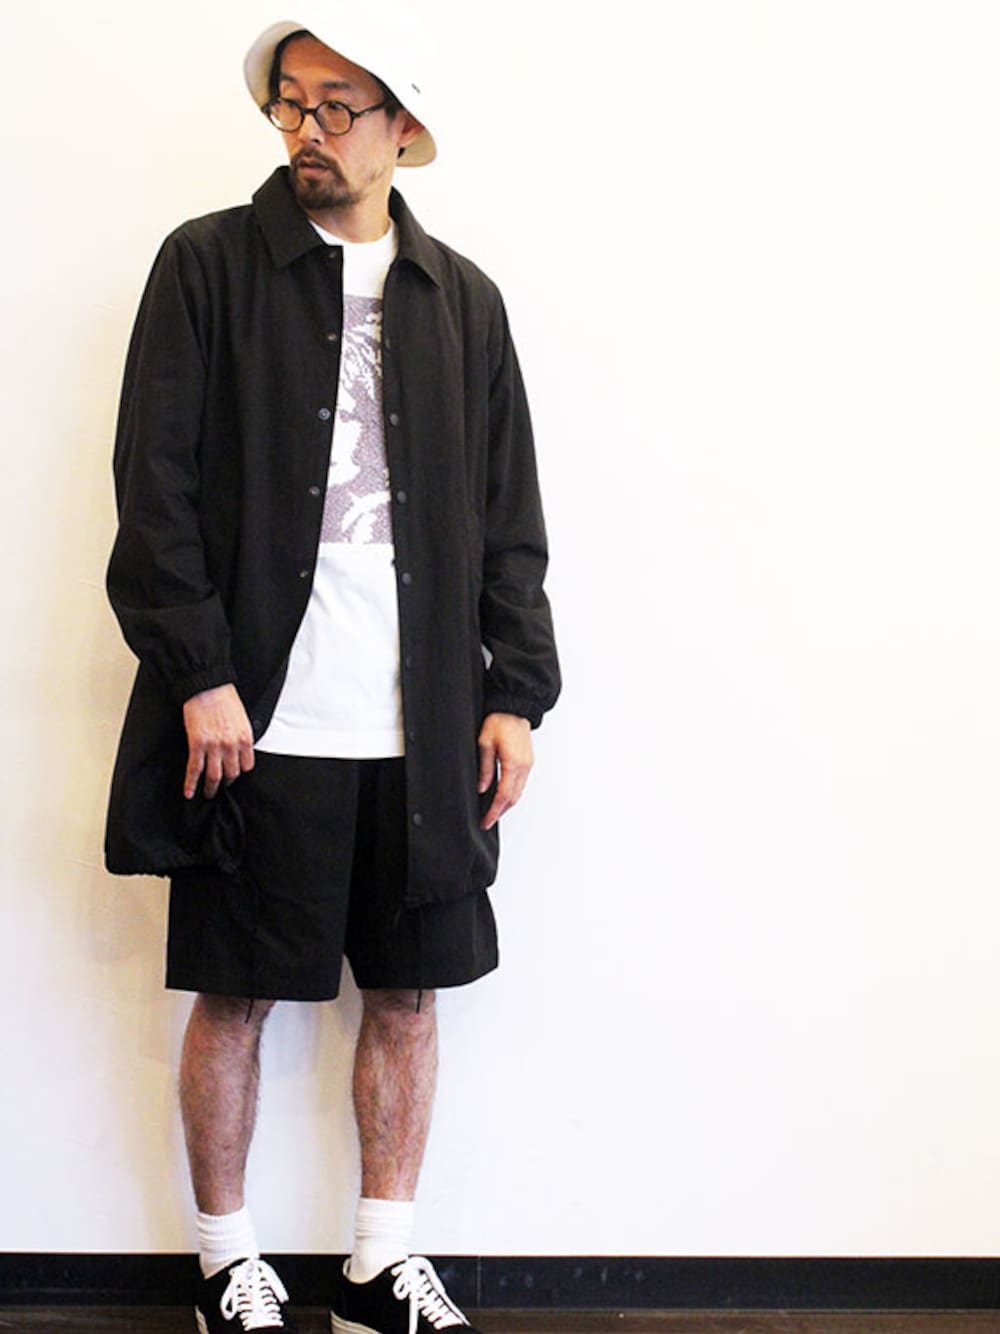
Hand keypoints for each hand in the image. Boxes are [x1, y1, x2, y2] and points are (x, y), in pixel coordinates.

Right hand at [181, 684, 254, 799]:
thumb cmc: (224, 698)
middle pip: (231, 774)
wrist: (207, 686)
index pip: (247, 766)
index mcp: (245, 738)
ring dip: (210, 788)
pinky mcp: (197, 745)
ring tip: (207, 793)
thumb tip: (239, 748)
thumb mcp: (242, 718)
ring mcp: (214, 747)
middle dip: (226, 783)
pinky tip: (189, 792)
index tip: (234, 774)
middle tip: (221, 787)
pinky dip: (191, 784)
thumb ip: (241, 735)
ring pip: (214, 777)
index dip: (240, 771)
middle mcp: (231, 745)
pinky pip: (194, 770)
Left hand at [477, 712, 532, 830]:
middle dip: (501, 812)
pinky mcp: (528, 761)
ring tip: (494, 812)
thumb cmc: (499, 721)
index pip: (503, 795)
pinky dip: (513, 793)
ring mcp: (528, 764)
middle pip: (513, 798)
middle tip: (488, 821)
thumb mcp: (485, 743)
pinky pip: (521, 783)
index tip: (486, 821)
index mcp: (513, 763)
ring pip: (519, 792)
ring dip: (507, 804)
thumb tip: (482, 788)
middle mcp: (524, 766)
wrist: (514, 707)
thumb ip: (484, 768)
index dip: (494, 811)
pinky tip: (503, 795)